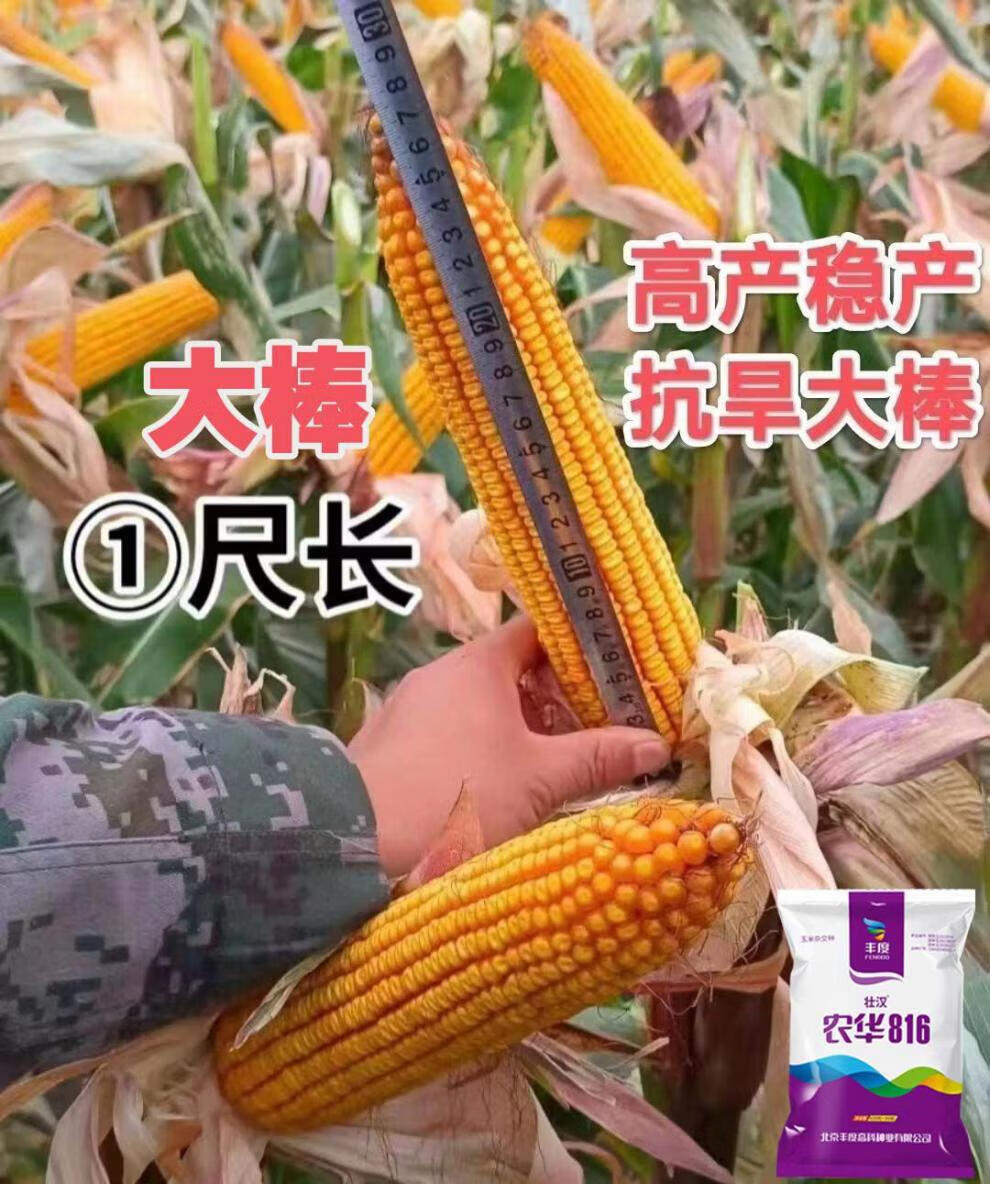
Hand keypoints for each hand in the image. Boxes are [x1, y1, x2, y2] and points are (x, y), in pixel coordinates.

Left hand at [349, 615, 670, 877]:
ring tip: (559, 766)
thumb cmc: (457, 795)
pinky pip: (450, 736)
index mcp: (478, 664)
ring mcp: (410, 711)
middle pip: (511, 672)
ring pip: (479, 708)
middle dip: (556, 699)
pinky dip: (483, 752)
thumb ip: (598, 757)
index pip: (536, 630)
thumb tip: (656, 745)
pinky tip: (501, 791)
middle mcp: (440, 675)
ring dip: (520, 731)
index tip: (615, 669)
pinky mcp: (390, 748)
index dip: (578, 645)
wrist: (355, 844)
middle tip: (600, 727)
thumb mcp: (540, 779)